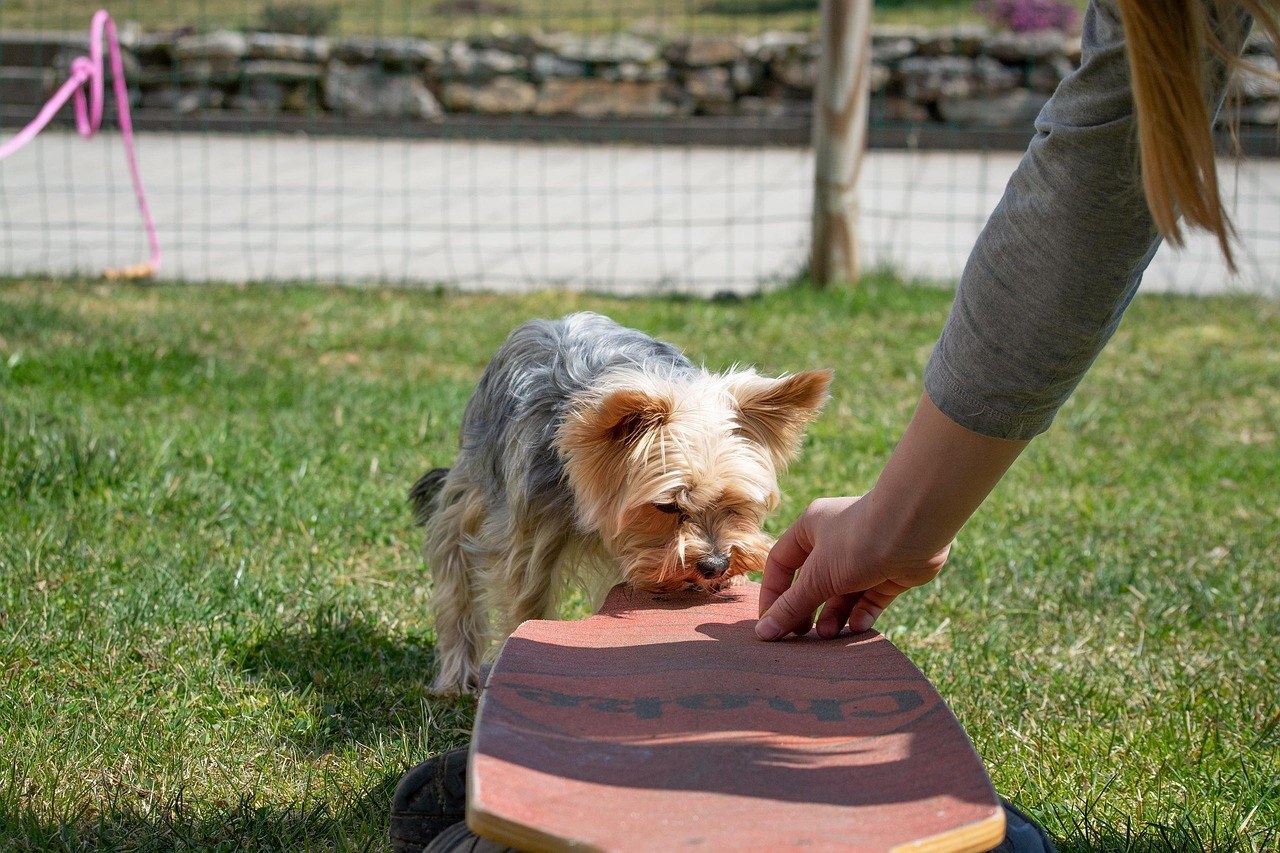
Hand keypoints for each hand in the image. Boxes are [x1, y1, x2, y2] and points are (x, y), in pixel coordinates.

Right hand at [755, 493, 948, 640]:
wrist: (914, 529)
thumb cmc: (857, 542)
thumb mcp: (817, 577)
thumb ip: (791, 606)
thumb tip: (764, 632)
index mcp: (810, 528)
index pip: (781, 563)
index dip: (774, 594)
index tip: (771, 623)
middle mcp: (835, 540)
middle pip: (812, 581)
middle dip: (806, 609)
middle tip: (801, 636)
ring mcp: (864, 556)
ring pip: (842, 593)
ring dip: (834, 615)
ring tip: (829, 634)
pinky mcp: (889, 571)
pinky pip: (871, 597)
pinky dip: (863, 613)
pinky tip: (858, 626)